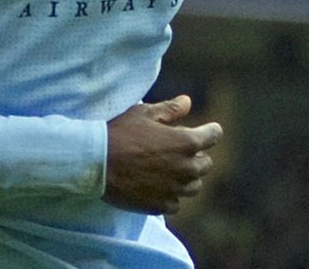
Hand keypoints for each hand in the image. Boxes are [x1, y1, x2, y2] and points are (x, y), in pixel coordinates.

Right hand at [102, 95, 221, 214]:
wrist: (95, 163)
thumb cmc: (119, 132)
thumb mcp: (143, 113)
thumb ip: (170, 109)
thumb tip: (188, 102)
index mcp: (187, 142)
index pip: (213, 135)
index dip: (208, 130)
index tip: (204, 130)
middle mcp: (186, 168)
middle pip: (206, 164)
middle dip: (197, 155)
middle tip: (179, 150)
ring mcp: (175, 190)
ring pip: (194, 186)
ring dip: (187, 178)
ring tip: (169, 170)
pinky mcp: (161, 206)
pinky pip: (176, 203)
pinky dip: (170, 195)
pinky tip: (157, 187)